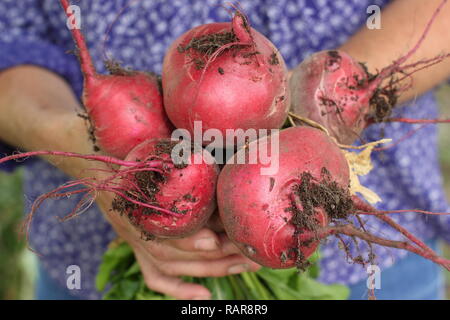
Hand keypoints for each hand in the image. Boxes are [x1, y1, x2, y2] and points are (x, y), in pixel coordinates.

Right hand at [0, 65, 260, 299]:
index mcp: (134, 189)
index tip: (218, 237)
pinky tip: (205, 294)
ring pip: (172, 266)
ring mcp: (135, 234)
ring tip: (247, 264)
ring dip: (211, 270)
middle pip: (176, 250)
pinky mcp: (138, 241)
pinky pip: (154, 274)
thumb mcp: (136, 119)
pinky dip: (177, 289)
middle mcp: (134, 218)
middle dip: (218, 254)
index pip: (165, 220)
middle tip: (254, 252)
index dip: (190, 231)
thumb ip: (161, 111)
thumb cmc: (114, 131)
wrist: (84, 149)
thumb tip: (204, 96)